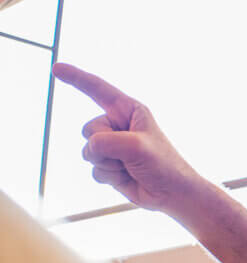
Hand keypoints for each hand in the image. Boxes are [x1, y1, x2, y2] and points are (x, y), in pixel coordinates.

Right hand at [52, 63, 202, 211]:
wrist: (172, 194)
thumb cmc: (163, 165)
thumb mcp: (136, 146)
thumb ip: (105, 142)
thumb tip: (89, 149)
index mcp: (129, 111)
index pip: (97, 89)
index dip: (76, 78)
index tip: (57, 68)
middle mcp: (118, 126)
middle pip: (89, 129)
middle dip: (104, 145)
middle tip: (130, 154)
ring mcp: (113, 147)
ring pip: (88, 152)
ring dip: (108, 163)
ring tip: (131, 167)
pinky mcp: (110, 165)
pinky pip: (94, 169)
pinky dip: (109, 176)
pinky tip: (127, 177)